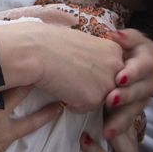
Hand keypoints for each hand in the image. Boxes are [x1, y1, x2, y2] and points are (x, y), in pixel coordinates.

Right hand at [0, 18, 123, 112]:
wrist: (36, 51)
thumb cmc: (51, 43)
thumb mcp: (82, 42)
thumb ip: (96, 55)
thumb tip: (94, 67)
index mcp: (114, 50)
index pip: (112, 70)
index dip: (94, 72)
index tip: (79, 67)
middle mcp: (117, 66)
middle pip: (109, 86)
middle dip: (92, 85)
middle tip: (73, 75)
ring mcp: (108, 83)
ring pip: (100, 99)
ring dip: (84, 96)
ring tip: (67, 81)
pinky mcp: (95, 99)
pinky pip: (86, 109)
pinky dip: (73, 104)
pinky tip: (63, 89)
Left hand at [103, 28, 152, 139]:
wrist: (139, 60)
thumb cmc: (130, 47)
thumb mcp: (132, 38)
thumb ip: (126, 37)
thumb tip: (116, 36)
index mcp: (148, 63)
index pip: (142, 68)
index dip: (132, 73)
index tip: (120, 77)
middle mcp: (148, 84)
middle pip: (138, 92)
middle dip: (124, 97)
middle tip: (110, 100)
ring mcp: (142, 99)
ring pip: (134, 110)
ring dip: (121, 120)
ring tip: (108, 130)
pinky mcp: (133, 110)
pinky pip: (127, 120)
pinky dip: (117, 128)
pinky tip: (106, 135)